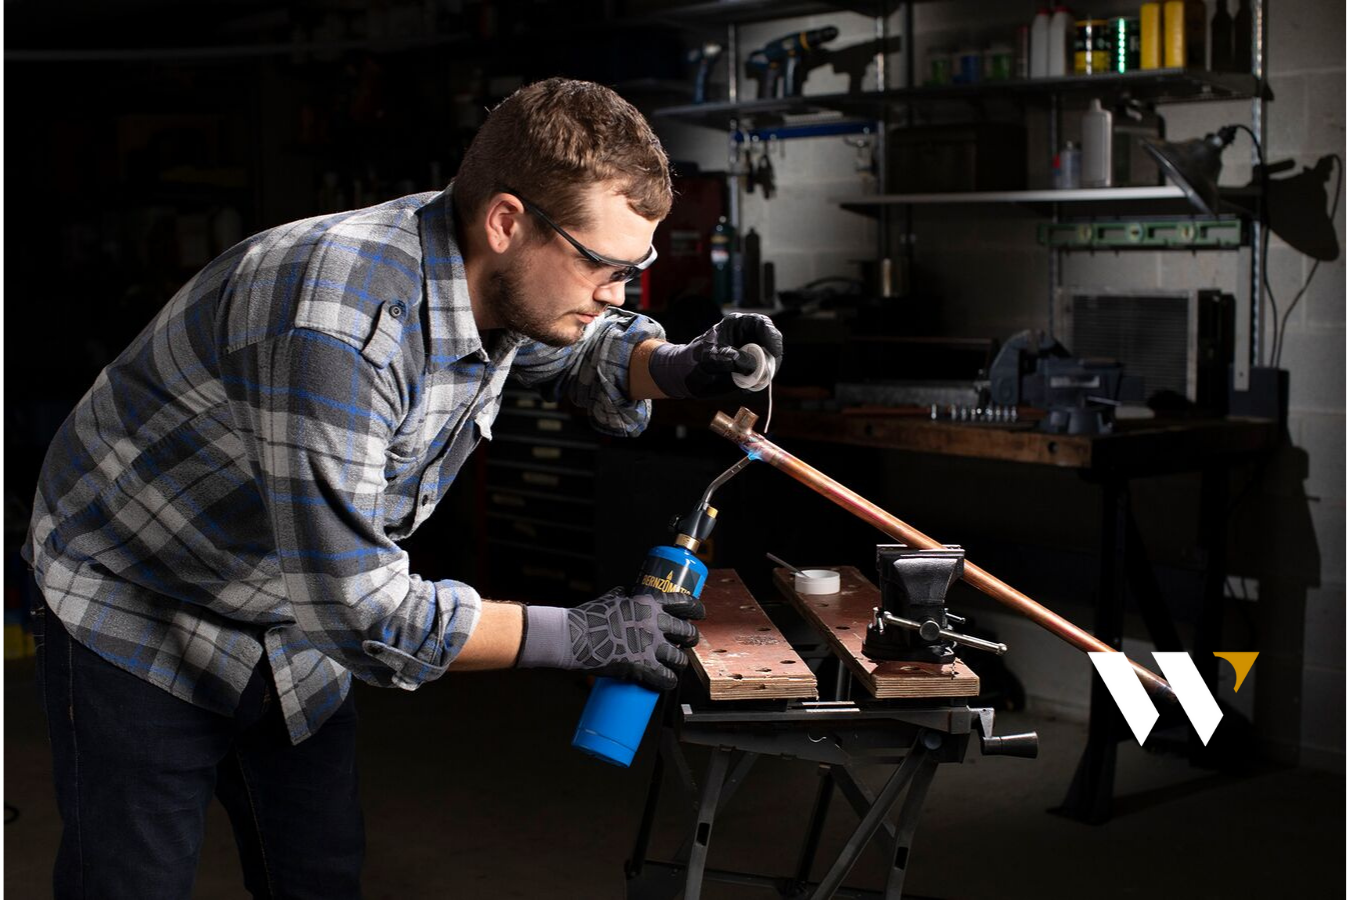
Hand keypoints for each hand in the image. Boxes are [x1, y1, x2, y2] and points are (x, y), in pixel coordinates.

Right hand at [515, 588, 702, 690]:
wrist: (572, 637)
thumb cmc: (588, 617)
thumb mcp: (612, 597)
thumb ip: (628, 595)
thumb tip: (633, 592)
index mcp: (649, 602)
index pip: (685, 602)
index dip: (697, 609)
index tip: (700, 614)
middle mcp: (655, 621)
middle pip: (688, 633)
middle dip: (690, 639)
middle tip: (685, 643)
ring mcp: (650, 645)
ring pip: (680, 659)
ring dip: (679, 663)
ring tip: (673, 665)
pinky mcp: (643, 666)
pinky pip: (667, 678)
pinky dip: (668, 682)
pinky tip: (665, 682)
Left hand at [648, 313, 783, 398]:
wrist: (687, 376)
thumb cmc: (695, 361)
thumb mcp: (710, 358)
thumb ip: (731, 359)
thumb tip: (752, 366)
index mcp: (737, 324)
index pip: (762, 324)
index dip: (771, 336)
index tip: (773, 352)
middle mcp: (747, 336)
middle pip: (771, 342)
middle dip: (772, 357)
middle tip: (767, 372)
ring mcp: (751, 353)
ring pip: (770, 359)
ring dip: (767, 371)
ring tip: (753, 381)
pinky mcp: (751, 368)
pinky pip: (763, 374)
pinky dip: (760, 381)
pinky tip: (748, 386)